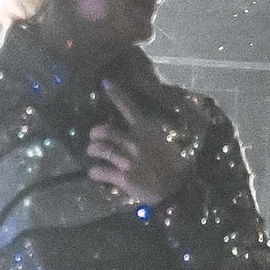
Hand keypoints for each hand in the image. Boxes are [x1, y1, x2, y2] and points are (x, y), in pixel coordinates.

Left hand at [87, 79, 195, 206]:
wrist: (177, 188)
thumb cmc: (170, 165)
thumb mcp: (162, 142)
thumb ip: (146, 135)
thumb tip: (132, 130)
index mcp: (146, 131)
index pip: (129, 107)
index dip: (116, 94)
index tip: (105, 82)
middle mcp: (135, 142)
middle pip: (105, 130)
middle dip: (95, 134)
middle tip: (94, 138)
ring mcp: (128, 160)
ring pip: (100, 149)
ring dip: (92, 150)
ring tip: (92, 153)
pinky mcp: (124, 177)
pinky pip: (100, 171)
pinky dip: (94, 172)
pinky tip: (95, 173)